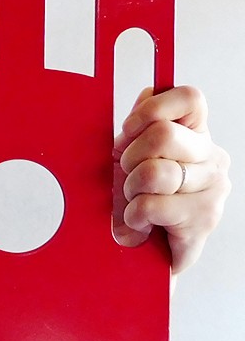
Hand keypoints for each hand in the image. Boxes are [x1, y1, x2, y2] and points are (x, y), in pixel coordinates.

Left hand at [113, 85, 229, 274]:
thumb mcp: (128, 153)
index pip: (190, 98)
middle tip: (127, 176)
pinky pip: (154, 206)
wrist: (138, 249)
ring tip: (133, 202)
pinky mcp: (203, 221)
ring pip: (156, 172)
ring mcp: (213, 190)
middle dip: (130, 157)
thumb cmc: (135, 197)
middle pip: (163, 134)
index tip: (128, 130)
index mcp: (196, 135)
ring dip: (131, 190)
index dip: (152, 108)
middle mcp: (212, 159)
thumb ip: (140, 123)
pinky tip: (138, 223)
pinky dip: (134, 216)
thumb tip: (149, 91)